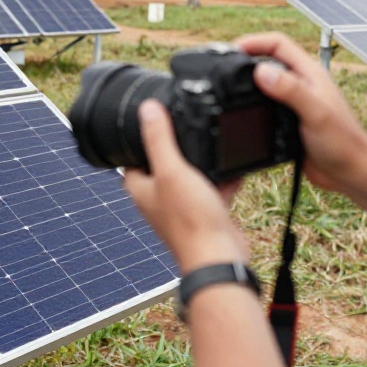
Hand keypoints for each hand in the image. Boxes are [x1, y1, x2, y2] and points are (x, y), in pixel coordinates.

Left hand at [123, 100, 249, 273]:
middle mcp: (159, 201)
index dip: (138, 142)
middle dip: (176, 150)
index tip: (151, 124)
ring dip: (201, 165)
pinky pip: (213, 191)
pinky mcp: (206, 215)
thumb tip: (146, 110)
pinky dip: (223, 180)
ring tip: (213, 144)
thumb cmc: (191, 221)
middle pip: (163, 167)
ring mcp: (183, 209)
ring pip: (190, 178)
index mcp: (142, 190)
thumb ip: (159, 139)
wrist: (219, 256)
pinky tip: (235, 168)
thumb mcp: (172, 170)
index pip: (131, 160)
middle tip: (186, 130)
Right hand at [235, 32, 366, 194]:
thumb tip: (262, 71)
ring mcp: (296, 104)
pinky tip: (244, 116)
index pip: (279, 44)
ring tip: (229, 89)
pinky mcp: (290, 123)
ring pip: (266, 86)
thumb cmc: (344, 142)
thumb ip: (290, 90)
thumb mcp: (315, 112)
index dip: (254, 42)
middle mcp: (303, 85)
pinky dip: (253, 108)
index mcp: (310, 74)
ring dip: (249, 84)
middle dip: (247, 59)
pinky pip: (267, 109)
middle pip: (269, 61)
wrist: (352, 173)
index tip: (233, 49)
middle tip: (226, 67)